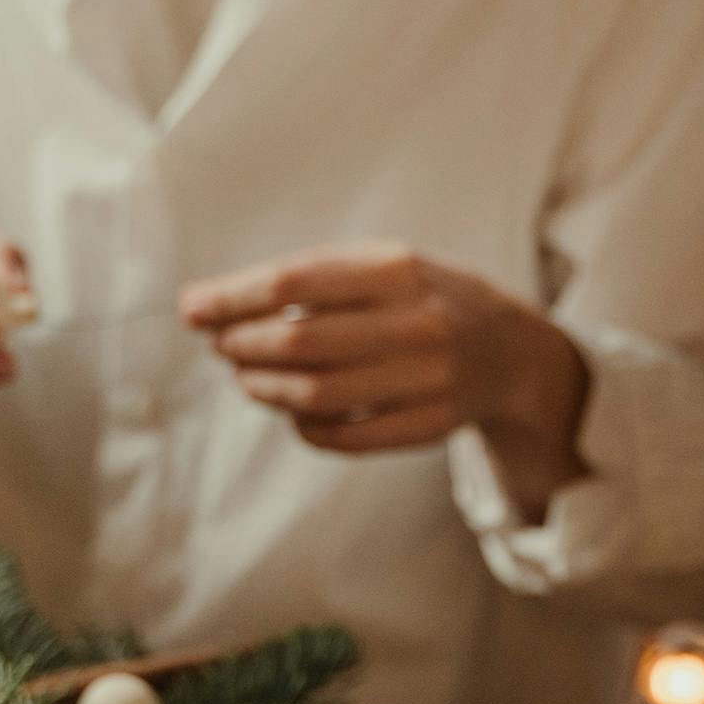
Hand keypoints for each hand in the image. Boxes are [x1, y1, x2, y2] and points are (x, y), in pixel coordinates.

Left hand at [185, 245, 591, 514]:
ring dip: (266, 388)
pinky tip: (292, 410)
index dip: (234, 298)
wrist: (512, 352)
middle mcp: (419, 324)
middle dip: (244, 346)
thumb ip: (308, 280)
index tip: (192, 309)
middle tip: (222, 347)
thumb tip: (208, 306)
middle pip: (301, 342)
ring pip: (318, 395)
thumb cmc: (423, 300)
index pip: (295, 283)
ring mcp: (429, 380)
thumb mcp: (383, 266)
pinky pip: (346, 436)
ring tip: (247, 377)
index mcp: (400, 269)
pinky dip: (304, 426)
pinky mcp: (431, 425)